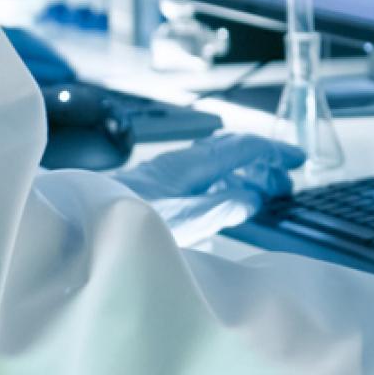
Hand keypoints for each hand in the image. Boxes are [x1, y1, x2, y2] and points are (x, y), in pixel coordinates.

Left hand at [111, 133, 305, 245]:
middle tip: (285, 181)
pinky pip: (201, 178)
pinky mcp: (154, 191)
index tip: (298, 159)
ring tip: (262, 190)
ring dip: (243, 172)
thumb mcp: (180, 222)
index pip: (240, 148)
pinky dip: (224, 183)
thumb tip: (252, 196)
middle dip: (262, 162)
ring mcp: (166, 176)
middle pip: (229, 151)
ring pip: (214, 164)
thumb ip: (220, 209)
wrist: (75, 226)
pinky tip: (223, 199)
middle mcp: (178, 165)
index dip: (273, 151)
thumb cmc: (122, 223)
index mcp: (188, 167)